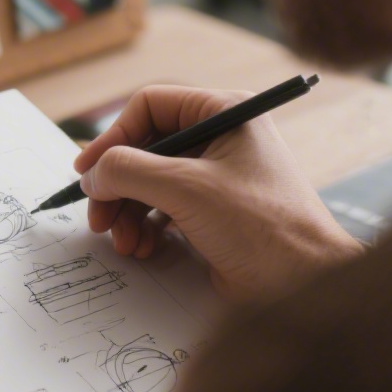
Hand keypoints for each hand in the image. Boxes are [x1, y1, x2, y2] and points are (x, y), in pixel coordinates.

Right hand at [74, 85, 362, 300]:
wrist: (303, 284)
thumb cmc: (263, 227)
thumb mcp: (185, 188)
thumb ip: (128, 170)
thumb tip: (92, 173)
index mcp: (224, 113)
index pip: (150, 107)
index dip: (113, 137)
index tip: (87, 170)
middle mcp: (220, 138)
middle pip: (144, 149)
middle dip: (117, 185)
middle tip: (99, 216)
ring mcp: (215, 176)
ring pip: (148, 182)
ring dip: (127, 212)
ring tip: (124, 241)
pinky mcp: (212, 211)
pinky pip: (161, 209)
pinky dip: (144, 228)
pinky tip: (143, 248)